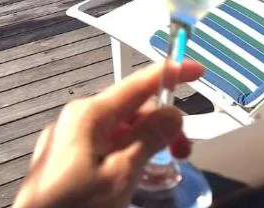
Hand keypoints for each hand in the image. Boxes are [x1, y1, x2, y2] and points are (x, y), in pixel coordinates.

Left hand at [13, 60, 204, 207]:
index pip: (138, 84)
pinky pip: (105, 145)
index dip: (170, 74)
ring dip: (145, 142)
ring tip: (160, 167)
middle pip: (132, 109)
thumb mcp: (119, 175)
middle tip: (183, 151)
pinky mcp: (67, 158)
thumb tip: (173, 114)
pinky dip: (127, 153)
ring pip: (120, 130)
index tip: (195, 70)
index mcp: (88, 114)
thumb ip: (148, 140)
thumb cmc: (71, 205)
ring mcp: (70, 138)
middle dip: (161, 124)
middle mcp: (77, 119)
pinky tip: (135, 173)